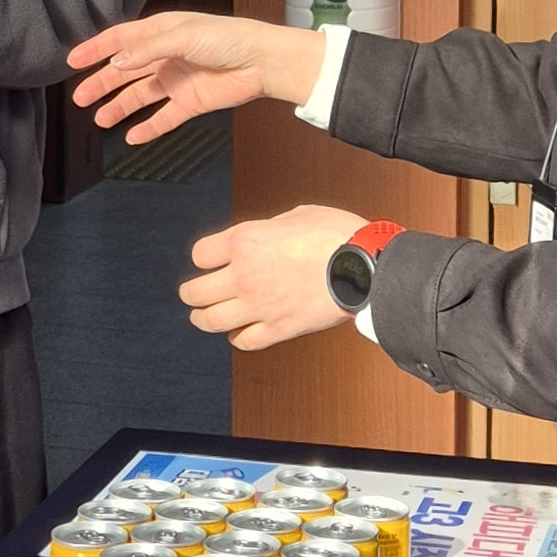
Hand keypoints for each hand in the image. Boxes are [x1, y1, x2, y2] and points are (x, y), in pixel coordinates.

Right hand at [71, 11, 324, 141]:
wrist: (262, 62)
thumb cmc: (228, 39)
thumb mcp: (183, 36)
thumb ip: (148, 49)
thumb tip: (117, 62)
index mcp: (161, 32)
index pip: (120, 40)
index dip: (96, 49)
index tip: (72, 60)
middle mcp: (165, 55)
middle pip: (125, 71)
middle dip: (101, 83)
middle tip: (80, 98)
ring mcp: (176, 80)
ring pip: (139, 95)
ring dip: (119, 107)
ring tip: (100, 119)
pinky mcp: (190, 102)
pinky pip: (163, 117)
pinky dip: (148, 128)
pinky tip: (132, 137)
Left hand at [181, 207, 364, 348]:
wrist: (365, 266)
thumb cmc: (337, 236)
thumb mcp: (295, 215)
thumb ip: (267, 229)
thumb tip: (262, 236)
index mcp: (245, 241)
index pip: (200, 254)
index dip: (203, 257)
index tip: (208, 260)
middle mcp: (244, 275)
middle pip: (195, 292)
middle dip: (191, 292)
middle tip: (192, 292)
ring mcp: (259, 305)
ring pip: (211, 321)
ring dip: (203, 318)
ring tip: (203, 316)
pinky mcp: (278, 329)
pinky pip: (244, 341)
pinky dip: (238, 338)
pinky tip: (239, 332)